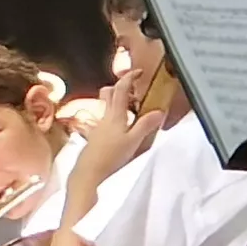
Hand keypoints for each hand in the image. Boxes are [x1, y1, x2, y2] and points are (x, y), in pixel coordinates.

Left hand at [69, 71, 169, 195]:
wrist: (88, 173)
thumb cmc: (110, 157)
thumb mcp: (133, 141)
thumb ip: (146, 125)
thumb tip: (159, 111)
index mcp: (115, 115)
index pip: (120, 88)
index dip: (129, 77)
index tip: (138, 72)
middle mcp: (104, 117)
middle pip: (108, 93)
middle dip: (120, 87)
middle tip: (134, 91)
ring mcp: (97, 127)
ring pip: (105, 106)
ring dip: (116, 102)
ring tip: (132, 110)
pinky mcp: (94, 137)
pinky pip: (104, 121)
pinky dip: (113, 119)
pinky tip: (121, 129)